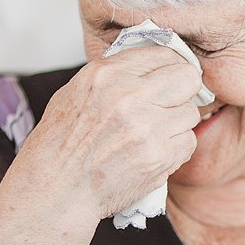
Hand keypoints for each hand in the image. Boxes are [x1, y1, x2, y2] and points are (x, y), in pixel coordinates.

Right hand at [12, 46, 202, 220]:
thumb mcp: (76, 92)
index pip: (164, 54)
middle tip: (171, 103)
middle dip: (183, 90)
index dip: (171, 67)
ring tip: (152, 134)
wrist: (54, 190)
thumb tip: (149, 67)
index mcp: (107, 75)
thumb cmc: (59, 145)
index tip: (170, 78)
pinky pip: (188, 142)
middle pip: (188, 78)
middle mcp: (129, 96)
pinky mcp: (159, 156)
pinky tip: (152, 152)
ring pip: (190, 112)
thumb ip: (115, 76)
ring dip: (177, 123)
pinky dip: (175, 148)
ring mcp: (147, 127)